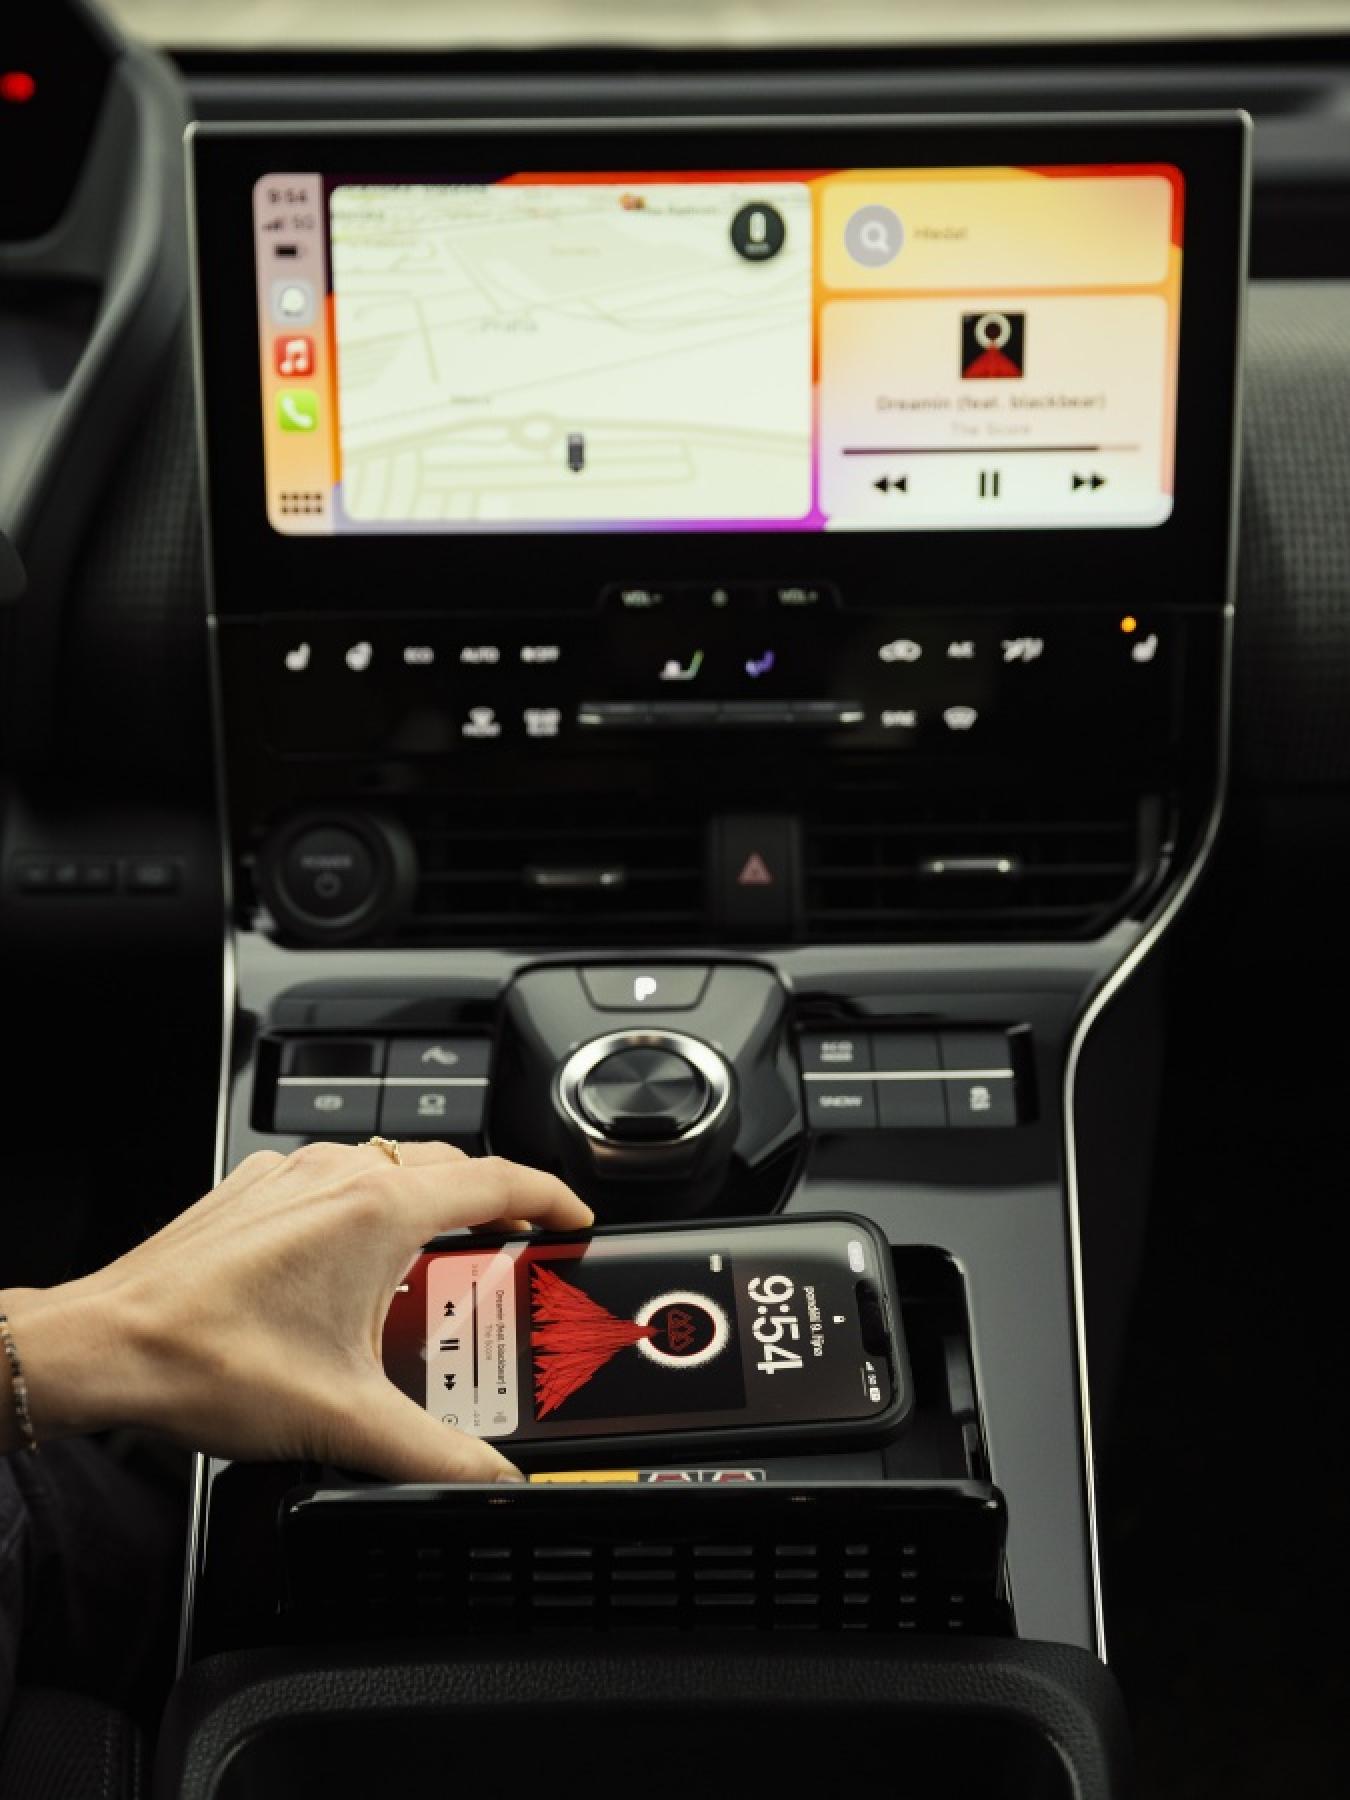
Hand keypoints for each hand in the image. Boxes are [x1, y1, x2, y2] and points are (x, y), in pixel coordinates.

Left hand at [0, 1143, 591, 1480]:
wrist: (104, 1347)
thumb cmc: (205, 1361)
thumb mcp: (343, 1419)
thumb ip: (435, 1455)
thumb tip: (492, 1479)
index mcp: (378, 1209)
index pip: (498, 1179)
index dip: (551, 1197)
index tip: (574, 1219)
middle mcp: (339, 1176)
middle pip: (449, 1171)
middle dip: (493, 1211)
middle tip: (512, 1262)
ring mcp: (293, 1177)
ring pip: (389, 1170)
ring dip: (426, 1211)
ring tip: (434, 1276)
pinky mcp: (256, 1192)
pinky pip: (337, 1183)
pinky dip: (367, 1214)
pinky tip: (353, 1275)